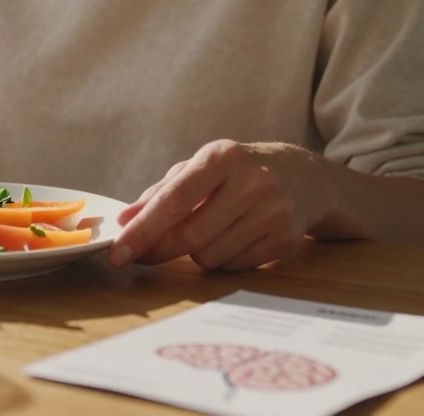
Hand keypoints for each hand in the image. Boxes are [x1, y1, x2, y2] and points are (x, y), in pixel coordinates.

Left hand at [109, 140, 333, 270]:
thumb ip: (160, 193)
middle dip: (160, 250)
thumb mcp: (200, 169)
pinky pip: (234, 266)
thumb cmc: (238, 173)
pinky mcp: (287, 240)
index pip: (175, 199)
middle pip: (190, 235)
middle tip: (141, 256)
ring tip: (209, 232)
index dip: (143, 230)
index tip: (118, 253)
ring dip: (196, 254)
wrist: (305, 178)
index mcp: (222, 157)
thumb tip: (124, 221)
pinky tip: (233, 239)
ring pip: (210, 255)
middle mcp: (251, 181)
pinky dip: (222, 260)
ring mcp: (273, 212)